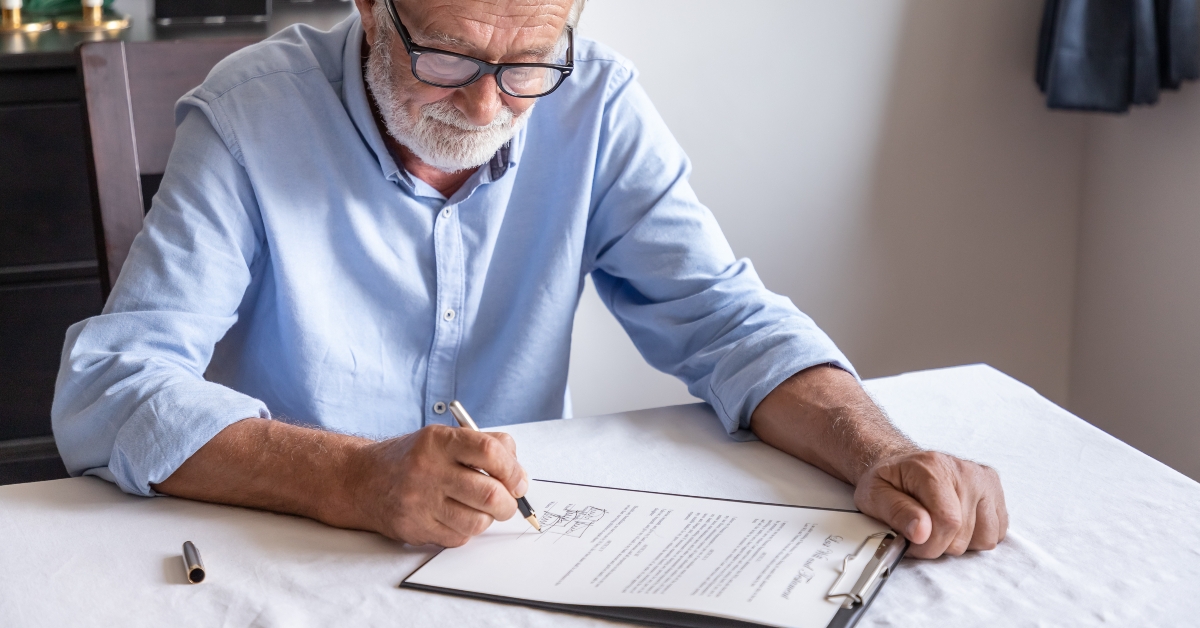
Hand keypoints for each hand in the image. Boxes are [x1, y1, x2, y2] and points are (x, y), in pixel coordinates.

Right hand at [345, 424, 529, 546]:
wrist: (362, 480)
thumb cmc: (414, 458)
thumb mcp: (444, 437)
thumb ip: (485, 446)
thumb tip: (519, 476)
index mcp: (440, 441)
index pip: (491, 452)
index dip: (513, 470)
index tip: (518, 482)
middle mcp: (429, 469)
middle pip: (490, 493)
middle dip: (509, 503)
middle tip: (508, 502)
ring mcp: (420, 501)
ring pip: (478, 522)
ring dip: (488, 519)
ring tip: (480, 509)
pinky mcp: (414, 527)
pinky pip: (459, 538)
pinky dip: (465, 530)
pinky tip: (454, 517)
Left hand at [853, 451, 1007, 557]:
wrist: (902, 464)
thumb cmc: (889, 480)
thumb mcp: (875, 495)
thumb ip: (896, 512)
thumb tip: (921, 532)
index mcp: (933, 468)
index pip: (948, 521)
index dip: (929, 544)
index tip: (912, 542)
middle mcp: (964, 471)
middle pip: (964, 535)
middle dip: (939, 545)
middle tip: (921, 532)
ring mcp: (984, 480)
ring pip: (985, 538)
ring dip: (960, 543)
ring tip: (939, 526)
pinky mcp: (996, 490)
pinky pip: (997, 533)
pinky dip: (977, 537)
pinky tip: (958, 523)